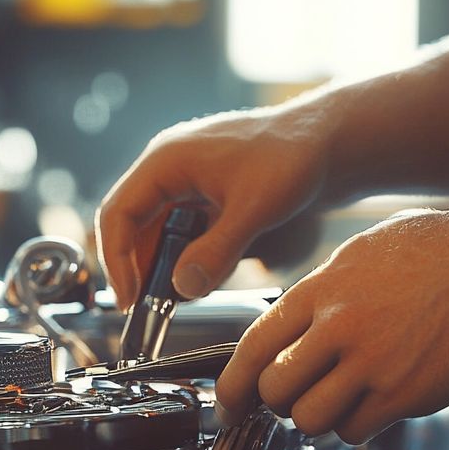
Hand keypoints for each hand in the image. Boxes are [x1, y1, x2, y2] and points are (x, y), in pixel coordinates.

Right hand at [95, 105, 333, 311]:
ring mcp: (185, 180)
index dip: (117, 261)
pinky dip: (182, 257)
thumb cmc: (294, 157)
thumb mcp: (255, 209)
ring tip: (174, 300)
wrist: (332, 140)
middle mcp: (168, 168)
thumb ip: (217, 251)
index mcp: (165, 161)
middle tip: (147, 309)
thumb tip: (182, 289)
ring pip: (155, 231)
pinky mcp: (204, 194)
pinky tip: (198, 279)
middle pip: (130, 225)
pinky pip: (179, 230)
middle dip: (137, 268)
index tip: (130, 300)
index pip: (118, 215)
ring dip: (160, 266)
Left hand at [215, 208, 448, 443]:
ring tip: (338, 400)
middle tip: (295, 398)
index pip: (251, 346)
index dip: (230, 385)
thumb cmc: (445, 251)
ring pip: (309, 419)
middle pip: (274, 390)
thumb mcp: (365, 250)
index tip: (227, 405)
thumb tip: (293, 318)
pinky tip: (371, 405)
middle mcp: (338, 327)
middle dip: (278, 402)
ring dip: (316, 419)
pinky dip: (355, 428)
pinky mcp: (402, 394)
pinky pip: (354, 431)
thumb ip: (324, 288)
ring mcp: (370, 364)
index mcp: (321, 290)